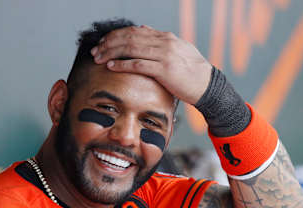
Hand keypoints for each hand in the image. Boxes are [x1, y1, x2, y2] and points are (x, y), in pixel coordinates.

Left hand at [91, 25, 211, 104]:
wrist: (207, 85)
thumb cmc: (191, 71)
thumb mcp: (177, 49)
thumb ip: (159, 40)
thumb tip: (143, 28)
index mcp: (165, 37)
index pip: (134, 31)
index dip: (115, 36)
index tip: (102, 43)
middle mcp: (163, 42)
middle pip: (129, 38)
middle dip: (109, 43)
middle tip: (95, 51)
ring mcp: (164, 55)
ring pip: (131, 48)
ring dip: (111, 53)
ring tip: (98, 58)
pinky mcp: (164, 70)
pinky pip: (138, 64)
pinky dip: (122, 64)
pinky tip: (111, 66)